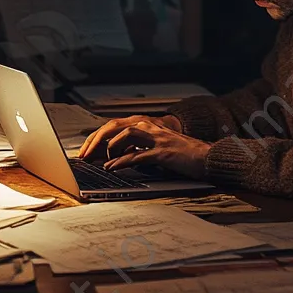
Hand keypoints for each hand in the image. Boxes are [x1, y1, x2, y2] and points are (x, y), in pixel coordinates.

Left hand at [79, 115, 208, 178]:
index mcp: (147, 124)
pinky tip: (113, 168)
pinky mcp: (164, 152)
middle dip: (96, 141)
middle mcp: (150, 126)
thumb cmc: (183, 154)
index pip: (114, 125)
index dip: (97, 137)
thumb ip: (138, 146)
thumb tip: (116, 156)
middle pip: (115, 126)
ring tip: (100, 161)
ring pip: (126, 134)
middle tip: (84, 156)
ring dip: (109, 147)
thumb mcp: (156, 146)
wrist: (208, 156)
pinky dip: (122, 161)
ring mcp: (157, 138)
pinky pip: (138, 155)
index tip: (85, 150)